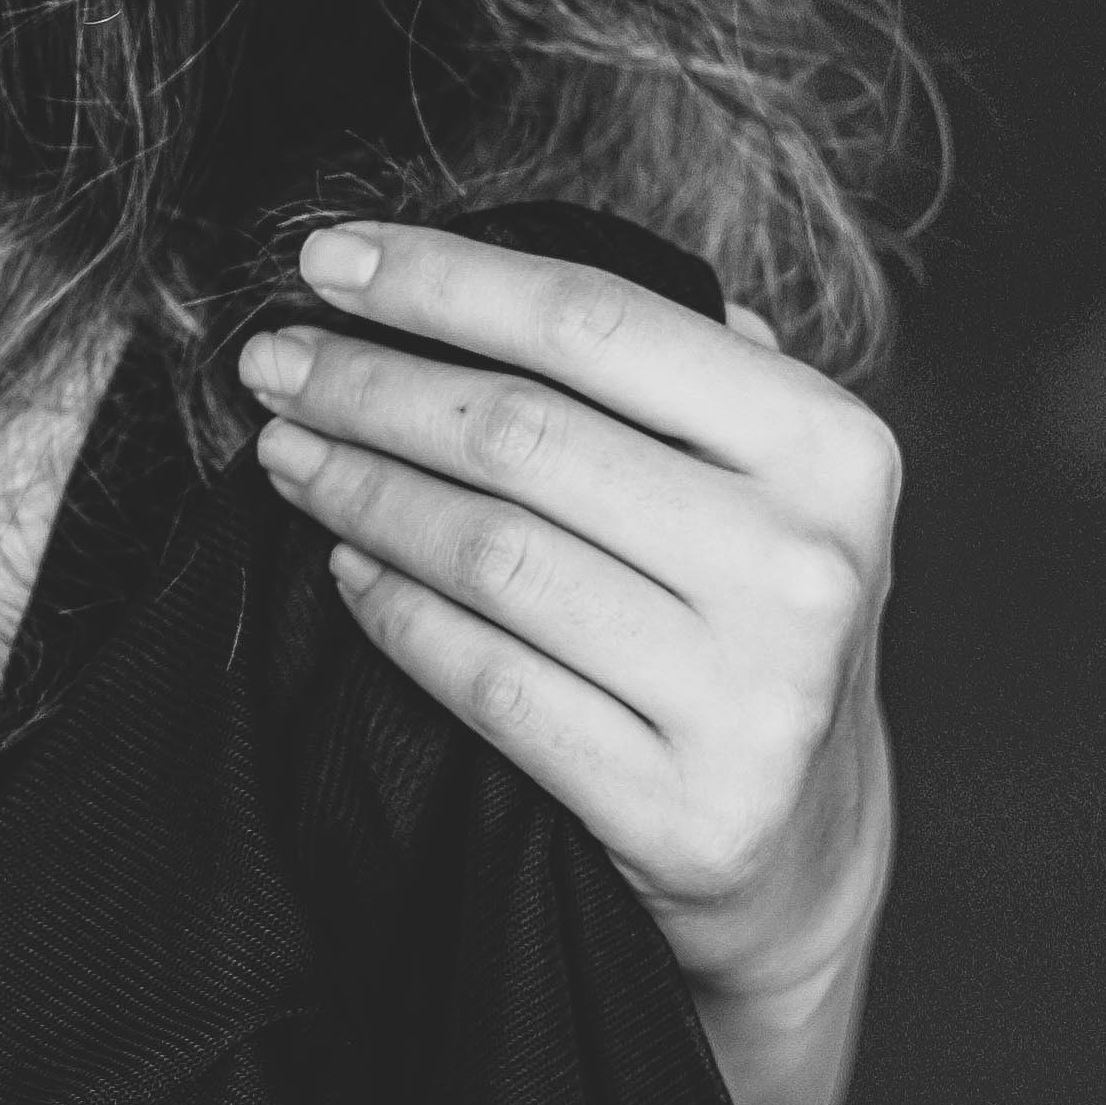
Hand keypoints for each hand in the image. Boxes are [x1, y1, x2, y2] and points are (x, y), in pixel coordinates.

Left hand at [235, 218, 898, 1104]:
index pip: (597, 324)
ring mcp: (749, 696)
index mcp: (833, 448)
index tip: (323, 259)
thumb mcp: (765, 480)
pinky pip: (487, 681)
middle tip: (272, 362)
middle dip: (368, 385)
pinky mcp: (682, 810)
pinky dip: (395, 615)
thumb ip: (673, 371)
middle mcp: (805, 565)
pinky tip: (345, 569)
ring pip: (489, 555)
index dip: (441, 280)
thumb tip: (468, 267)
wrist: (807, 845)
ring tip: (287, 455)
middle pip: (522, 436)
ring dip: (359, 493)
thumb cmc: (749, 618)